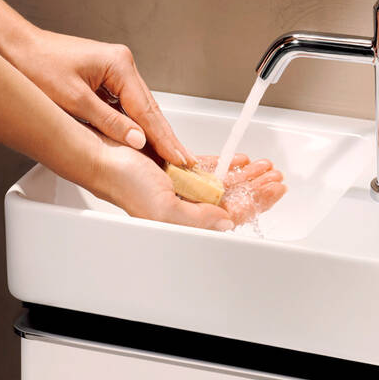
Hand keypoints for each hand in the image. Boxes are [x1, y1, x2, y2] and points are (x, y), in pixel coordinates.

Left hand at [8, 28, 195, 166]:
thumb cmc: (38, 66)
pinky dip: (134, 124)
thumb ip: (109, 122)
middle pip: (149, 109)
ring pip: (139, 109)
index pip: (147, 110)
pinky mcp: (106, 78)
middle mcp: (123, 65)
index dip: (164, 138)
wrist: (17, 47)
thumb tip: (138, 141)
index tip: (178, 158)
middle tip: (184, 161)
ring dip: (152, 133)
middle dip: (165, 137)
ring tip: (169, 156)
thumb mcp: (74, 100)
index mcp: (120, 65)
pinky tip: (143, 141)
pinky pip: (126, 106)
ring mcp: (116, 70)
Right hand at [86, 128, 284, 229]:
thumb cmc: (122, 184)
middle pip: (233, 199)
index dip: (257, 204)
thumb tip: (227, 223)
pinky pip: (207, 169)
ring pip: (224, 184)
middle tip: (277, 177)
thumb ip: (197, 219)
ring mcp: (183, 188)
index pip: (231, 216)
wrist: (102, 156)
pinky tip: (240, 161)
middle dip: (258, 188)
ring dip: (247, 175)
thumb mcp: (164, 208)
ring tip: (265, 166)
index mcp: (186, 220)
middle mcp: (187, 206)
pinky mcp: (176, 169)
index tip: (275, 191)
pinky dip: (226, 164)